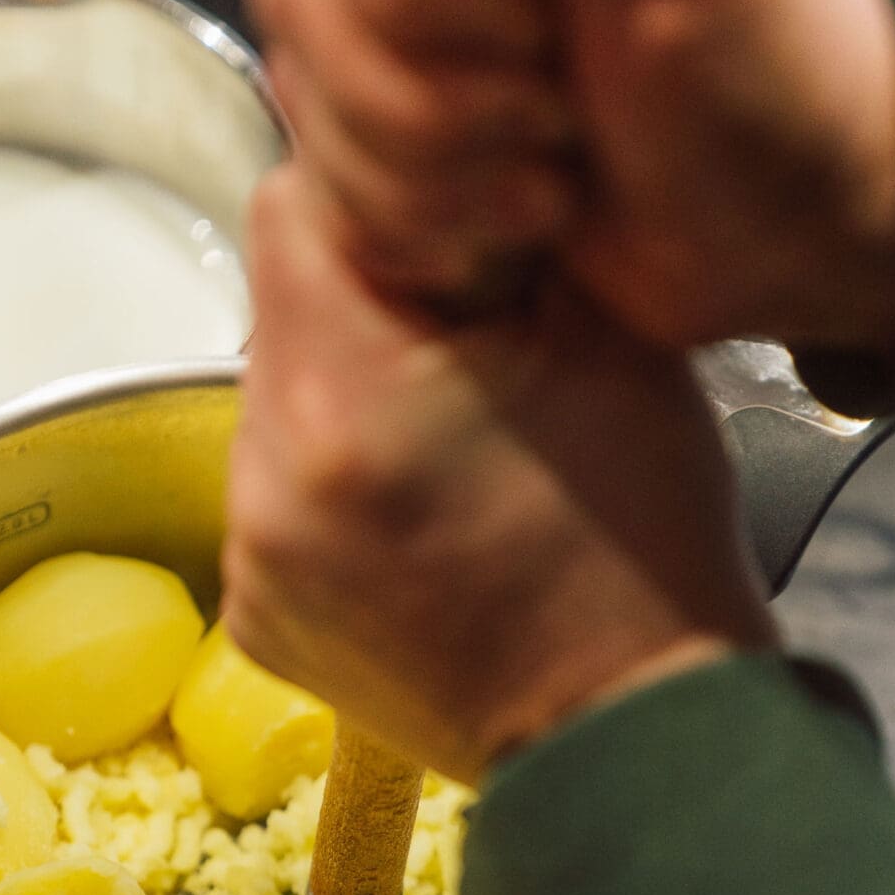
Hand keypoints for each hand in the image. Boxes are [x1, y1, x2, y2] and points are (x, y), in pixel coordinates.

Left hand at [223, 163, 775, 780]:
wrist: (624, 732)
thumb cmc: (644, 537)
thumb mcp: (608, 341)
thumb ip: (504, 227)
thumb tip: (437, 162)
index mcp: (350, 395)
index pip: (291, 207)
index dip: (369, 197)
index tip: (440, 233)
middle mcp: (268, 477)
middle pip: (279, 306)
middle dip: (361, 301)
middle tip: (464, 348)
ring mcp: (250, 556)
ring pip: (274, 399)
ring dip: (343, 391)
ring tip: (445, 445)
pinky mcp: (255, 612)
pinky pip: (272, 495)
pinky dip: (330, 483)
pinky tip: (413, 516)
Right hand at [250, 0, 894, 354]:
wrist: (795, 224)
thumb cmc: (773, 66)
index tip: (538, 15)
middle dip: (449, 90)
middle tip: (565, 88)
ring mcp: (406, 28)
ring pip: (314, 104)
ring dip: (452, 168)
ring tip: (562, 147)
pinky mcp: (400, 134)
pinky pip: (336, 187)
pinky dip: (440, 226)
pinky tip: (531, 203)